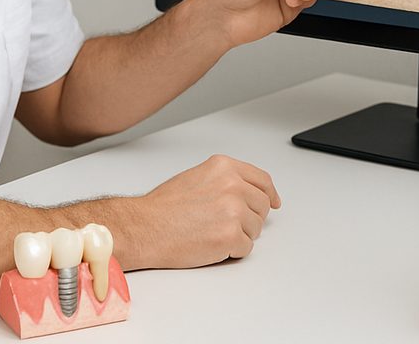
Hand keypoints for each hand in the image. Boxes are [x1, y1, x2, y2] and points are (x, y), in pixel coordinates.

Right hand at [129, 154, 281, 268]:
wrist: (144, 228)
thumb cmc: (164, 207)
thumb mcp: (198, 176)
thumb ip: (226, 180)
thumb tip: (249, 192)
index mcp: (225, 167)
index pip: (262, 180)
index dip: (270, 193)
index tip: (274, 202)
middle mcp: (233, 185)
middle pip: (262, 206)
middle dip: (249, 218)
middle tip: (225, 224)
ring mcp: (234, 211)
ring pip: (256, 229)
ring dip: (239, 235)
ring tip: (211, 232)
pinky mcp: (230, 236)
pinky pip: (246, 248)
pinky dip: (232, 251)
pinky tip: (210, 244)